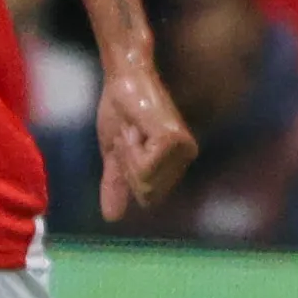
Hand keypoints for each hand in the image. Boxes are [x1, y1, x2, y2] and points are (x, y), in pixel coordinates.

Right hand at [97, 62, 196, 218]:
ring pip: (144, 182)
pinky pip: (142, 168)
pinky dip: (130, 149)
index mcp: (177, 161)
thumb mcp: (115, 154)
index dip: (128, 176)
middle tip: (129, 135)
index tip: (127, 144)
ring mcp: (182, 148)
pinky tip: (135, 127)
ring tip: (133, 130)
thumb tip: (111, 218)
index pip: (148, 198)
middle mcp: (186, 156)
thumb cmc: (119, 109)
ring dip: (128, 156)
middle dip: (127, 167)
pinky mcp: (172, 141)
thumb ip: (117, 184)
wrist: (120, 79)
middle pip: (147, 194)